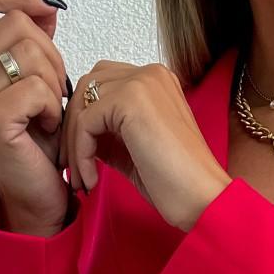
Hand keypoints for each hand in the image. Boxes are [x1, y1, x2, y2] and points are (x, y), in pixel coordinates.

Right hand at [0, 0, 70, 235]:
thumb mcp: (36, 79)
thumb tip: (45, 1)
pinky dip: (54, 107)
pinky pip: (38, 88)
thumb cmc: (36, 140)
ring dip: (55, 84)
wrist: (36, 192)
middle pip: (18, 23)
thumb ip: (34, 40)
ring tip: (49, 112)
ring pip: (32, 53)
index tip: (47, 8)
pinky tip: (48, 126)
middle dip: (51, 54)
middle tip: (53, 92)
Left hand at [60, 61, 231, 230]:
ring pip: (82, 103)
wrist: (202, 199)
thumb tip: (80, 134)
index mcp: (155, 82)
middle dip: (72, 129)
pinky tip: (92, 179)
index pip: (101, 86)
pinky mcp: (130, 100)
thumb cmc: (177, 183)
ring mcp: (141, 83)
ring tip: (80, 179)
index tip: (79, 159)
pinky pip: (85, 123)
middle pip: (87, 88)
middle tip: (71, 168)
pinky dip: (81, 153)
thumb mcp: (135, 152)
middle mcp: (149, 74)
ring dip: (73, 144)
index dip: (84, 121)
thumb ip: (110, 135)